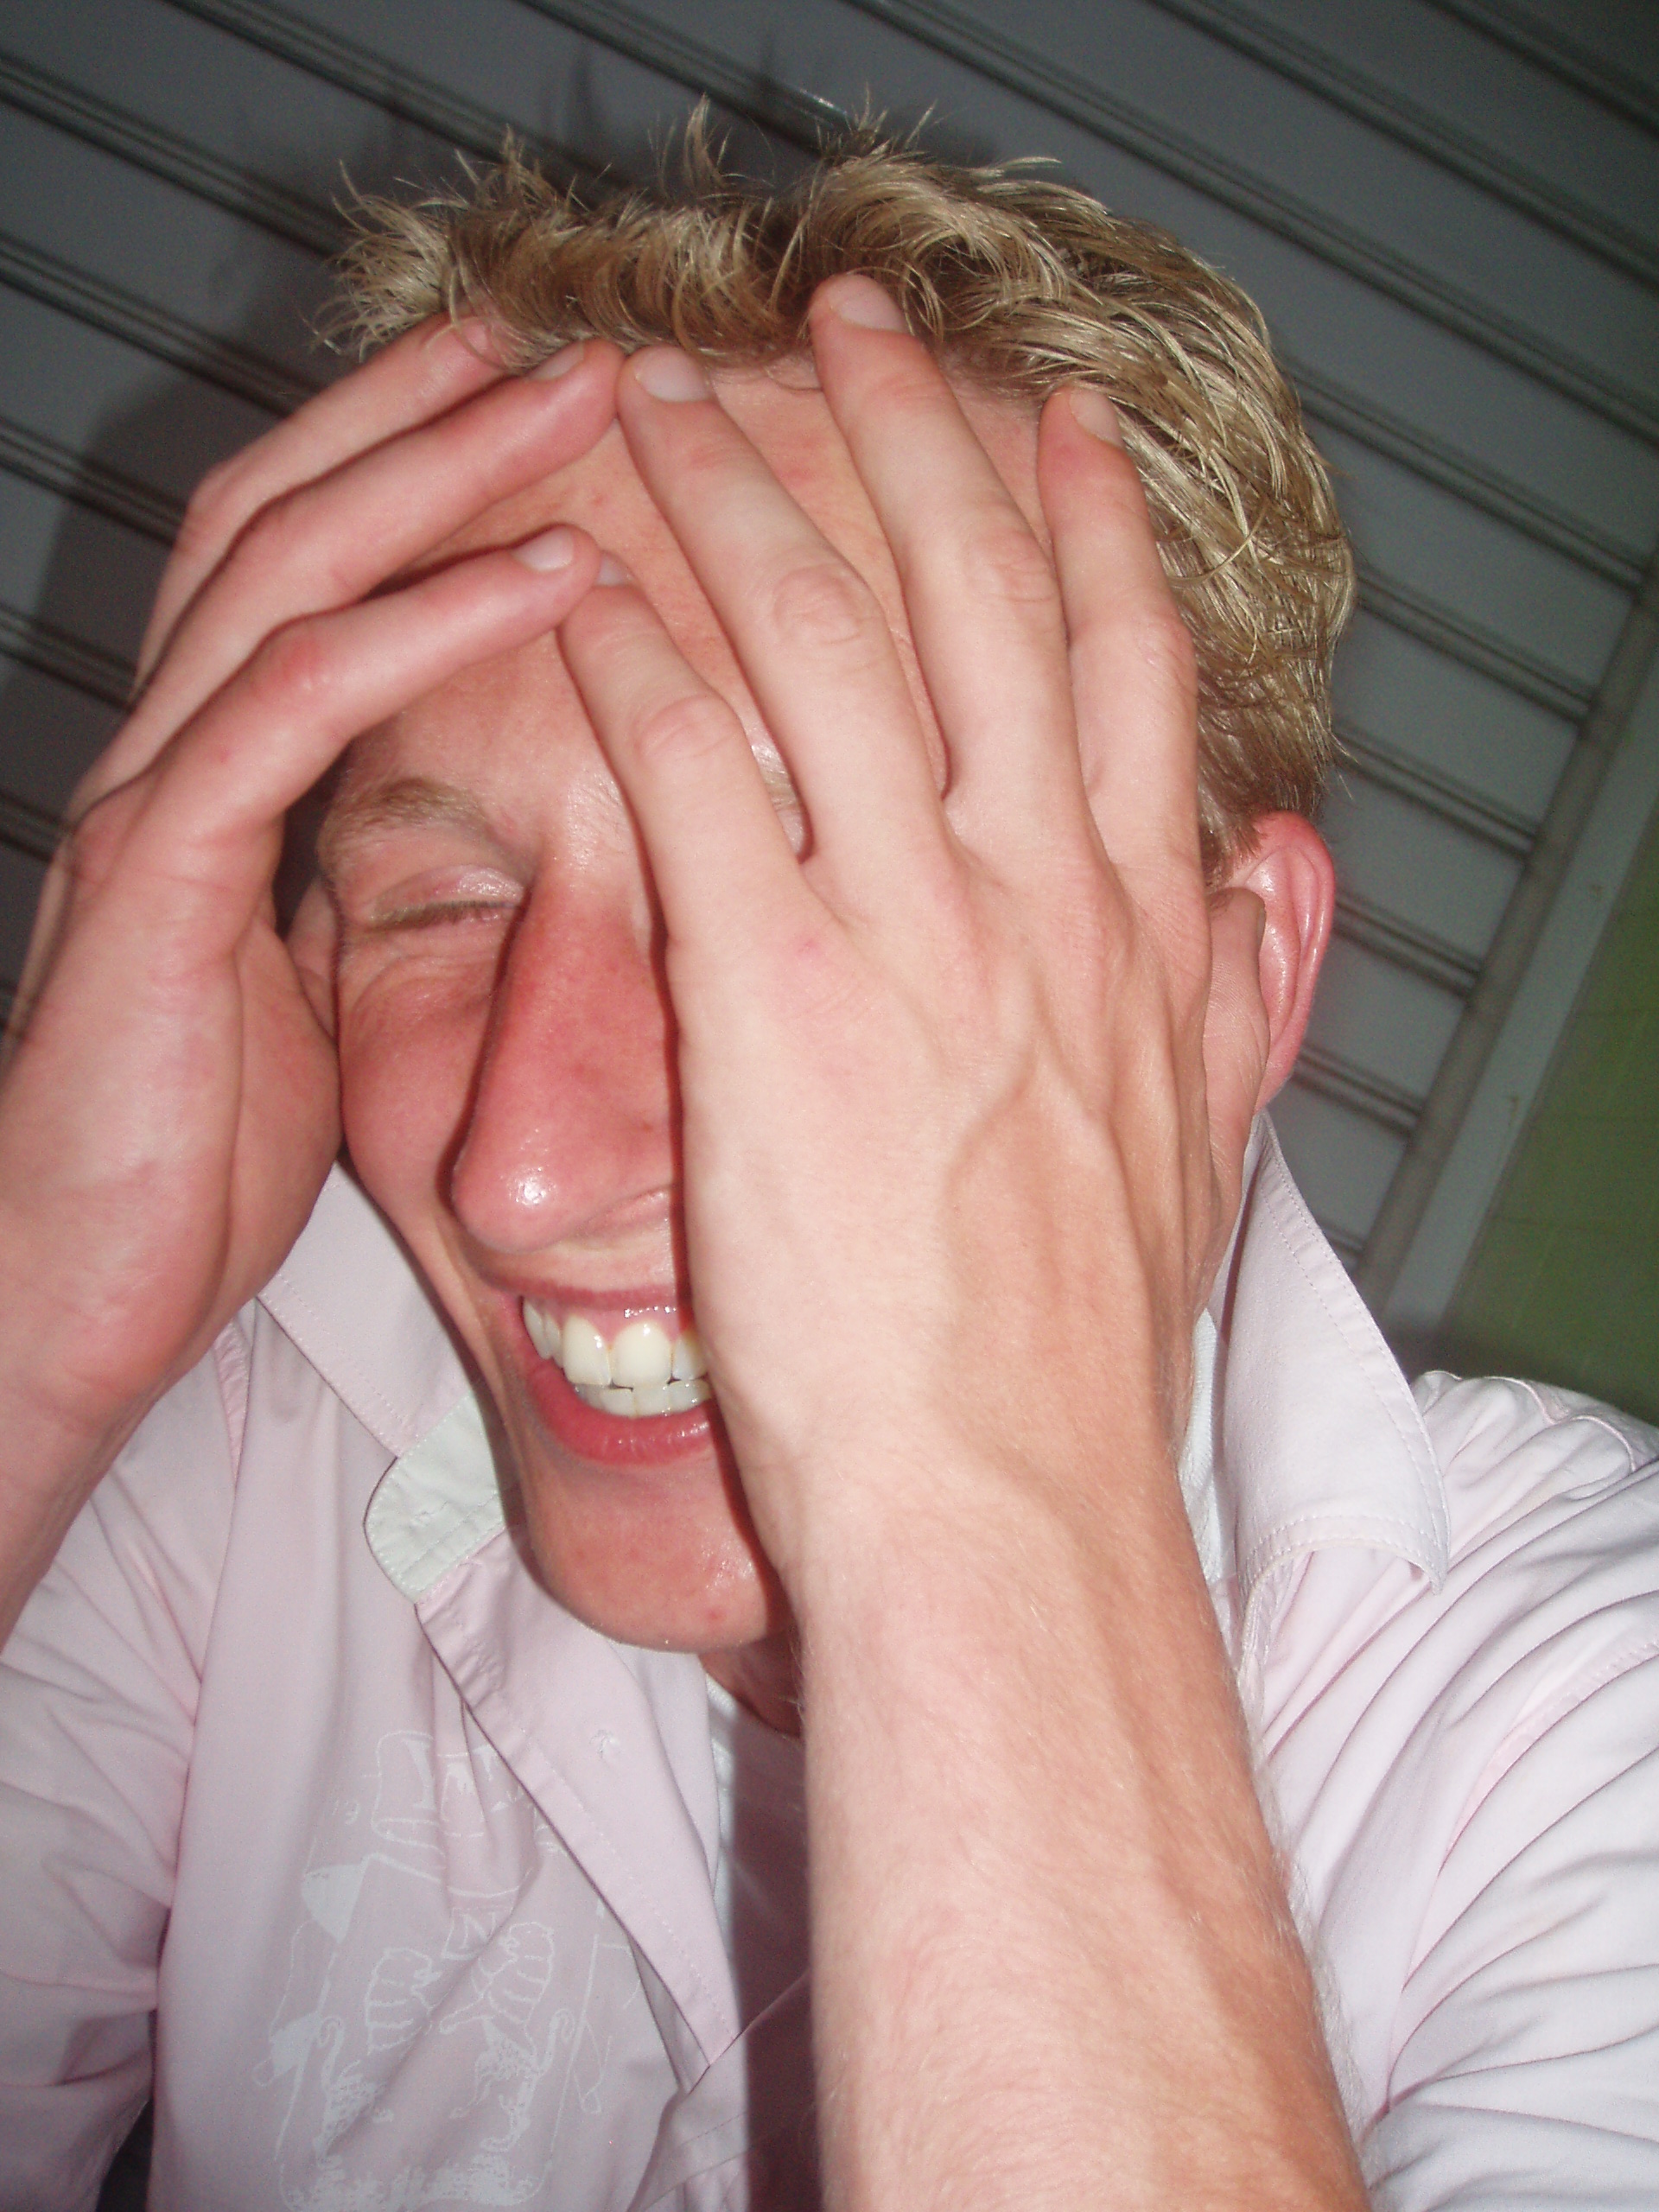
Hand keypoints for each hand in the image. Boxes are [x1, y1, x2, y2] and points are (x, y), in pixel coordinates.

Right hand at [0, 323, 619, 1616]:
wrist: (64, 1292)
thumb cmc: (185, 1162)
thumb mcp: (299, 994)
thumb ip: (346, 889)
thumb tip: (454, 846)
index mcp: (204, 779)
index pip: (294, 564)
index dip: (400, 461)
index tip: (528, 398)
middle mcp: (164, 755)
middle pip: (285, 517)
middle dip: (426, 414)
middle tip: (567, 342)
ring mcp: (150, 801)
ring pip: (288, 572)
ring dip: (442, 473)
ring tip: (575, 403)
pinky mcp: (160, 876)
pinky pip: (295, 708)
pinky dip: (424, 626)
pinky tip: (543, 579)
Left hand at [558, 280, 1275, 1583]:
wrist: (1005, 1492)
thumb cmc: (1086, 1346)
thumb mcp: (1209, 1147)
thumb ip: (1247, 986)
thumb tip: (1281, 864)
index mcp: (1130, 924)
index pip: (1117, 669)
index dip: (1082, 526)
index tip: (1049, 422)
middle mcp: (1030, 893)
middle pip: (973, 605)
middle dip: (909, 440)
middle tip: (846, 324)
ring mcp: (905, 932)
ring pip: (822, 653)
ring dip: (741, 505)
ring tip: (666, 405)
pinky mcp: (774, 996)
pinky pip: (694, 782)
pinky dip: (639, 670)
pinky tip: (584, 592)